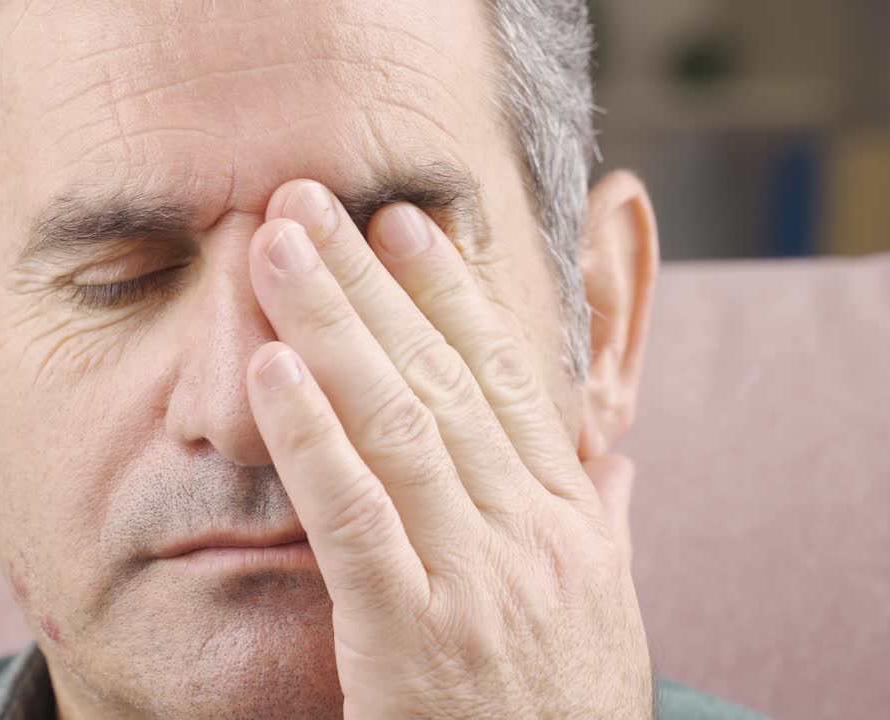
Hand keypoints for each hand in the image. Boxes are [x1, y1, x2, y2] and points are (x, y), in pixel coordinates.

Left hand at [244, 180, 652, 718]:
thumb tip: (618, 462)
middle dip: (372, 281)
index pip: (509, 379)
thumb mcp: (604, 613)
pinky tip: (271, 372)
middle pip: (442, 377)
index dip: (453, 294)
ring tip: (279, 250)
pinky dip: (313, 438)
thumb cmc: (564, 712)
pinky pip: (357, 518)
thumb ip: (606, 527)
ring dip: (332, 326)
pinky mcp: (415, 639)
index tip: (406, 224)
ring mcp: (477, 582)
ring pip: (400, 425)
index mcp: (571, 520)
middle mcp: (531, 534)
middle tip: (313, 201)